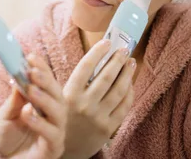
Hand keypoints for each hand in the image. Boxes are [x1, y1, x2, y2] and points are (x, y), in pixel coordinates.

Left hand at [0, 55, 67, 158]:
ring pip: (58, 111)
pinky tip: (27, 113)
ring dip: (44, 98)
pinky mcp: (54, 147)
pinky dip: (39, 122)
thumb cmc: (8, 138)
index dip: (41, 68)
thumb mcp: (5, 115)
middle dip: (45, 80)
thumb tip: (17, 77)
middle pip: (57, 94)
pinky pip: (52, 133)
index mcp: (45, 103)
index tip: (31, 57)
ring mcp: (57, 130)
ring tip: (30, 89)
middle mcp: (54, 114)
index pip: (47, 82)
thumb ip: (13, 100)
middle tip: (32, 70)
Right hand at [62, 40, 135, 158]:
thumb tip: (93, 56)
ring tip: (131, 62)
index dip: (98, 52)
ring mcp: (98, 117)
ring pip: (119, 90)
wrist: (64, 150)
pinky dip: (129, 92)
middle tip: (124, 49)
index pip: (86, 66)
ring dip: (127, 73)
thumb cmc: (63, 117)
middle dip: (117, 60)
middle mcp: (84, 105)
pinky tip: (130, 83)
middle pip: (106, 76)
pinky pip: (124, 106)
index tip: (107, 42)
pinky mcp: (108, 128)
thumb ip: (74, 80)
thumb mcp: (59, 98)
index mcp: (69, 94)